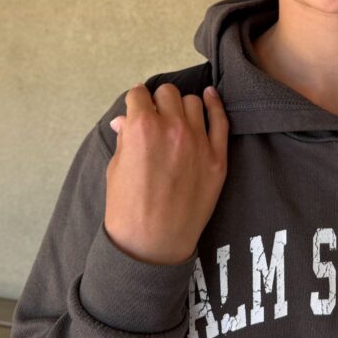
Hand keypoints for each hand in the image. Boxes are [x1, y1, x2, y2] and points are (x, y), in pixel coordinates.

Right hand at [105, 83, 228, 264]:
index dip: (136, 101)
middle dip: (159, 102)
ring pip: (193, 102)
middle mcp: (171, 128)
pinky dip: (214, 104)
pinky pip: (221, 120)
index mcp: (141, 127)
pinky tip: (209, 97)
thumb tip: (124, 120)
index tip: (137, 107)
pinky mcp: (217, 157)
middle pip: (168, 93)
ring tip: (177, 120)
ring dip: (182, 107)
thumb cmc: (128, 209)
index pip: (139, 94)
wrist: (153, 244)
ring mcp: (198, 141)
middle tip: (156, 117)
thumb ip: (125, 138)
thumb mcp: (116, 168)